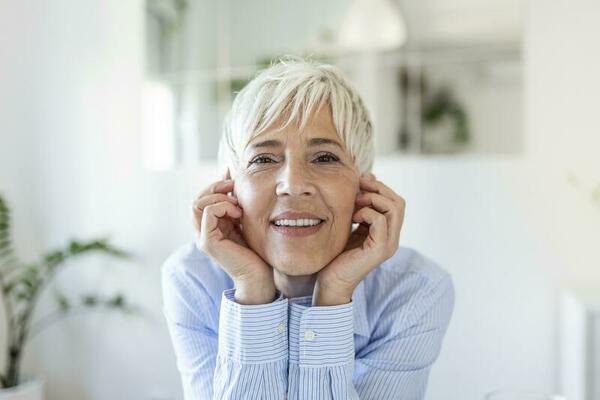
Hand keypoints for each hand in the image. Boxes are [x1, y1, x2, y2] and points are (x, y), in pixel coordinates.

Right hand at [192, 169, 274, 303]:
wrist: (259, 275)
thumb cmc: (256, 249)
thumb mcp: (244, 218)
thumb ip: (235, 202)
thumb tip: (230, 174)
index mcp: (210, 226)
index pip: (202, 197)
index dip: (216, 184)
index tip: (232, 179)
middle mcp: (202, 231)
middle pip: (196, 198)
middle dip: (215, 187)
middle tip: (234, 187)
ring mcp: (203, 237)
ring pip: (197, 203)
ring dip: (218, 196)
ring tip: (237, 204)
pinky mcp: (208, 242)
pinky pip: (208, 213)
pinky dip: (223, 206)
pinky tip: (237, 213)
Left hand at [313, 173, 405, 305]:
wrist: (331, 282)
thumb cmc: (337, 254)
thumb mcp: (350, 224)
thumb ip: (360, 207)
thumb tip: (366, 179)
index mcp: (387, 232)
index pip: (396, 201)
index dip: (380, 187)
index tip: (361, 181)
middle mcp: (392, 238)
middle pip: (399, 202)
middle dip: (379, 188)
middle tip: (359, 186)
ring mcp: (388, 245)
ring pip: (394, 208)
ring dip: (373, 198)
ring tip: (355, 201)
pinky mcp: (379, 250)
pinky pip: (381, 221)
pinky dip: (367, 212)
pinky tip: (353, 217)